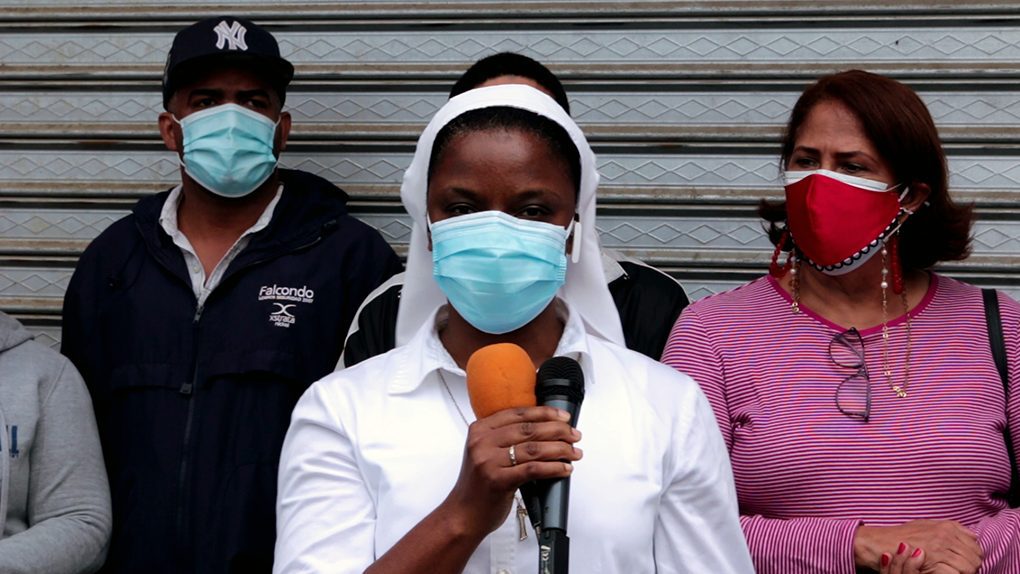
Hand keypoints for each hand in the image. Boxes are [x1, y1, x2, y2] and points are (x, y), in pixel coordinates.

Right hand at [443, 406, 581, 535]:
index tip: (563, 417)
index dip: (545, 413)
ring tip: (574, 452)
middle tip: (574, 435)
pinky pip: (533, 469)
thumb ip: (505, 438)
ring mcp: (488, 461)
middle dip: (557, 430)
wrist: (463, 514)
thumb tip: (544, 429)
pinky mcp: (498, 480)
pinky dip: (553, 468)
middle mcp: (482, 442)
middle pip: (529, 429)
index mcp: (479, 430)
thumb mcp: (485, 453)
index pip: (518, 414)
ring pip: (534, 448)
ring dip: (560, 449)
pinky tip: (564, 468)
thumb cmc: (478, 485)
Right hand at [854, 520, 981, 573]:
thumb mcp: (924, 525)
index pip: (976, 544)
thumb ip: (948, 528)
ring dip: (963, 573)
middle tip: (956, 570)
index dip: (971, 555)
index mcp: (946, 525)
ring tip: (950, 572)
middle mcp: (946, 534)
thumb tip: (971, 535)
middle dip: (970, 566)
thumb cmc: (898, 536)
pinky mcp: (935, 561)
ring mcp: (941, 547)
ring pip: (970, 567)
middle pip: (975, 556)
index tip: (962, 561)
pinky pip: (957, 573)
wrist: (878, 543)